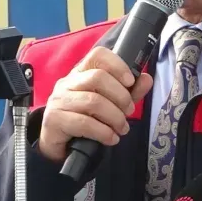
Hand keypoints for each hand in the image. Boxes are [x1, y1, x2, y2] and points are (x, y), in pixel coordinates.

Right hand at [38, 47, 153, 162]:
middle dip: (121, 96)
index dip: (118, 65)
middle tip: (129, 112)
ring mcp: (59, 101)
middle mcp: (67, 83)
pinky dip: (104, 132)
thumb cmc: (85, 120)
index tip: (130, 82)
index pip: (98, 55)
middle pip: (98, 77)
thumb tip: (147, 79)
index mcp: (81, 73)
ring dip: (115, 117)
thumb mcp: (111, 104)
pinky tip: (111, 138)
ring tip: (122, 128)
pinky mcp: (54, 120)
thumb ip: (129, 92)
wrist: (59, 145)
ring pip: (93, 102)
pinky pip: (84, 123)